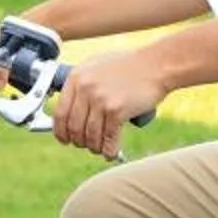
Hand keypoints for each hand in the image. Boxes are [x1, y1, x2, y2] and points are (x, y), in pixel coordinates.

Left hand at [52, 45, 165, 160]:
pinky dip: (109, 150)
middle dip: (80, 141)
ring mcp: (100, 99)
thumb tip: (70, 108)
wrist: (157, 65)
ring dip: (95, 147)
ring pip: (90, 136)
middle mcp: (85, 88)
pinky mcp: (116, 110)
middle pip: (74, 128)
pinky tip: (111, 153)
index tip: (65, 139)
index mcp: (77, 77)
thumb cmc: (130, 66)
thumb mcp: (98, 66)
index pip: (60, 113)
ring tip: (100, 149)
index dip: (61, 132)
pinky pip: (108, 138)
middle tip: (87, 145)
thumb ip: (82, 84)